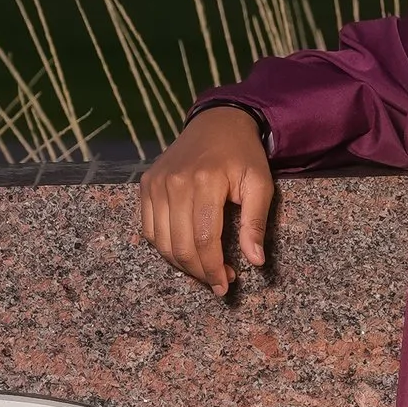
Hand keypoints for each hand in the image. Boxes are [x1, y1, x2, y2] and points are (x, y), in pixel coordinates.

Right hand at [137, 106, 273, 296]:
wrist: (217, 122)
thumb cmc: (243, 155)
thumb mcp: (260, 183)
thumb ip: (256, 222)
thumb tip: (255, 261)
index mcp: (205, 181)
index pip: (204, 239)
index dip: (214, 268)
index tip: (226, 284)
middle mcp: (174, 182)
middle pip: (180, 245)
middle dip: (199, 271)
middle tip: (218, 281)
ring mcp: (156, 183)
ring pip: (161, 242)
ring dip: (181, 264)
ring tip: (203, 269)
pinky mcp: (146, 185)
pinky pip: (149, 229)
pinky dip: (164, 247)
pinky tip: (184, 252)